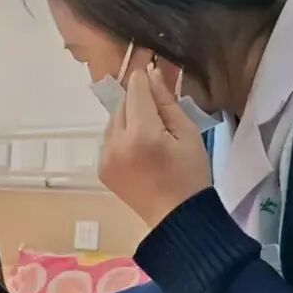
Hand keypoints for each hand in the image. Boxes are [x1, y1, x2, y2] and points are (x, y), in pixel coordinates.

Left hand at [99, 66, 211, 228]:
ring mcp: (105, 157)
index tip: (155, 75)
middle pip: (122, 104)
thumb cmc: (191, 175)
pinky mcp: (101, 168)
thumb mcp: (188, 134)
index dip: (145, 79)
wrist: (177, 218)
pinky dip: (121, 137)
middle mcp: (116, 143)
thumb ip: (167, 102)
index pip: (136, 90)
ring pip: (113, 120)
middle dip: (139, 101)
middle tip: (159, 113)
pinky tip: (139, 150)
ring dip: (129, 118)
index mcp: (141, 134)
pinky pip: (109, 140)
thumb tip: (152, 74)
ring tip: (150, 134)